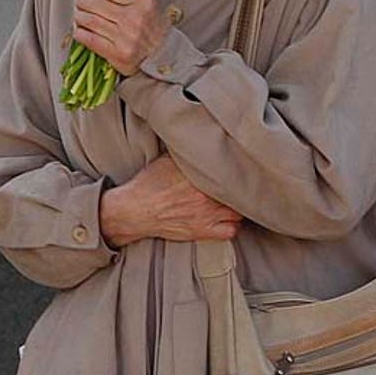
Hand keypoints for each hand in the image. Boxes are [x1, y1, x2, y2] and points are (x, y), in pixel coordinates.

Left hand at [72, 0, 168, 76]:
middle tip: (80, 3)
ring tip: (79, 16)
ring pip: (90, 21)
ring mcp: (126, 38)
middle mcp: (135, 19)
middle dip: (83, 1)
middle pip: (96, 3)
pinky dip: (80, 33)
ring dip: (79, 17)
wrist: (165, 57)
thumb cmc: (153, 30)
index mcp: (143, 3)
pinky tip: (80, 31)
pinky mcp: (118, 54)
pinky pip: (90, 39)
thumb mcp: (147, 7)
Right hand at [99, 154, 242, 247]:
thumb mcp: (166, 160)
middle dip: (239, 188)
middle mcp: (206, 196)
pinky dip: (232, 225)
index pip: (231, 170)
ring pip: (239, 212)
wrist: (134, 210)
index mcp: (199, 176)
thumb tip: (201, 142)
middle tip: (240, 184)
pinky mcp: (203, 231)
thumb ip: (187, 154)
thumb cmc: (147, 185)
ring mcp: (207, 215)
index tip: (241, 166)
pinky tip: (227, 218)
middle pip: (238, 192)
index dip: (239, 168)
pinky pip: (231, 231)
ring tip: (234, 201)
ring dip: (238, 206)